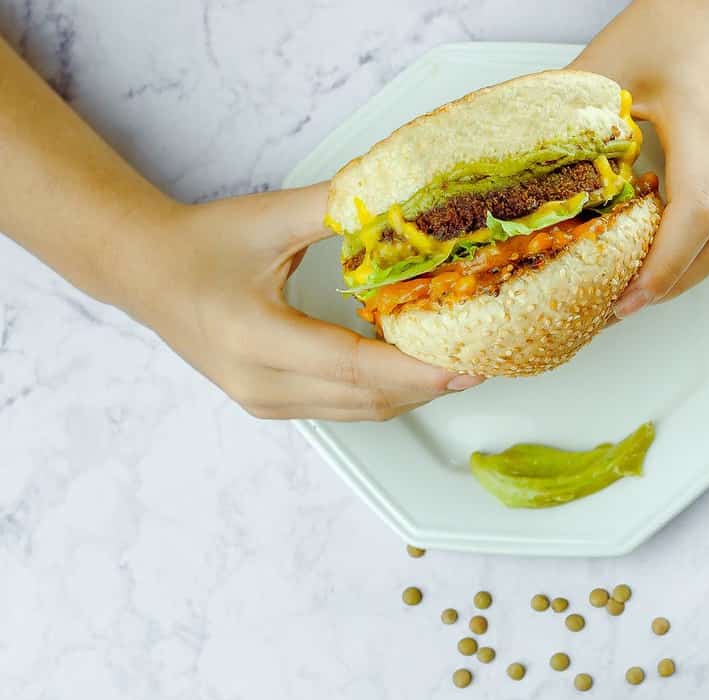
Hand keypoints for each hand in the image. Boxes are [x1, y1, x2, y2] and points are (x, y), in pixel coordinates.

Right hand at [131, 185, 481, 420]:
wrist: (143, 270)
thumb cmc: (200, 243)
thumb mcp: (268, 219)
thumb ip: (335, 208)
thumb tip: (398, 194)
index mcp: (255, 338)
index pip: (354, 367)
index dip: (416, 370)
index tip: (466, 364)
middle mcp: (259, 383)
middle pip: (366, 399)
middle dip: (428, 384)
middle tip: (480, 360)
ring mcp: (263, 402)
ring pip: (359, 411)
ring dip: (410, 392)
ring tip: (456, 364)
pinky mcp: (269, 406)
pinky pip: (342, 408)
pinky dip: (382, 392)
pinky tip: (411, 368)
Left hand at [571, 0, 708, 315]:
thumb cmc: (668, 26)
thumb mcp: (606, 70)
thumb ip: (571, 127)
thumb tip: (524, 181)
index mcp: (707, 122)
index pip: (691, 212)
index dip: (660, 265)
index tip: (626, 299)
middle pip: (705, 243)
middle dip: (659, 284)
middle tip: (610, 309)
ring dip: (678, 276)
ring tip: (631, 295)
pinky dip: (696, 255)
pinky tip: (661, 266)